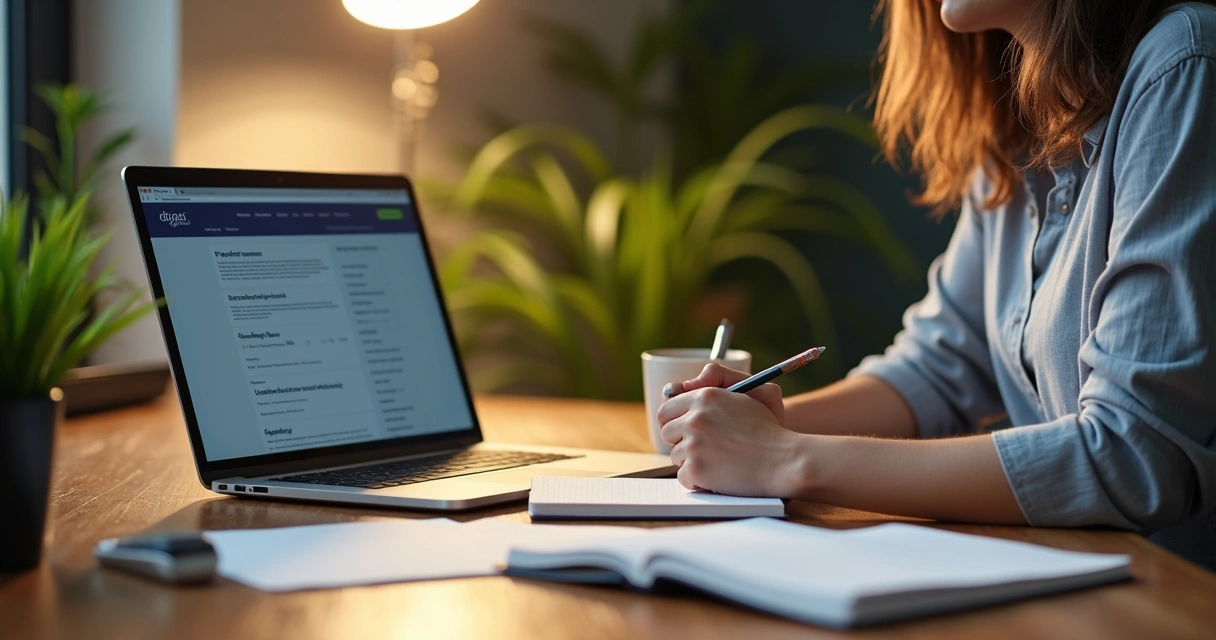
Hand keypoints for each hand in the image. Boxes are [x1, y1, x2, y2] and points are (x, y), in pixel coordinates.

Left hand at [656, 365, 802, 496]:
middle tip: (703, 447)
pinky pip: (683, 476)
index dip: (675, 420)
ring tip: (718, 461)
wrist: (785, 460)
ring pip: (675, 455)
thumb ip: (719, 377)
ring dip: (692, 461)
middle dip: (681, 440)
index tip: (684, 428)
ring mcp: (693, 445)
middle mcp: (695, 418)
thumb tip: (682, 386)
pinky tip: (717, 476)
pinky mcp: (696, 469)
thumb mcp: (753, 389)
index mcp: (705, 397)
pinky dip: (698, 481)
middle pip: (667, 432)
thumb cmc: (770, 428)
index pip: (667, 408)